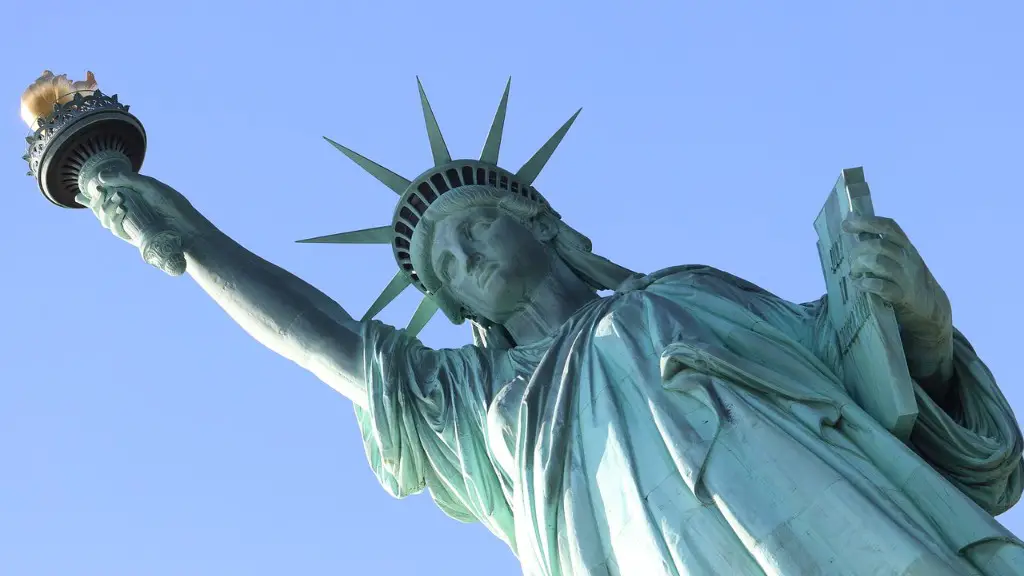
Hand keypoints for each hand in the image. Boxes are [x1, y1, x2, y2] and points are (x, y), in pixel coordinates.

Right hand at [75, 170, 209, 248]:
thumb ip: (127, 179)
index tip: (78, 195)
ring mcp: (130, 226)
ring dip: (105, 208)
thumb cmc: (173, 205)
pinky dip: (114, 220)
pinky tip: (121, 210)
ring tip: (117, 198)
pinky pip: (116, 230)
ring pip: (105, 220)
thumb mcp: (151, 187)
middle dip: (95, 201)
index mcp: (132, 199)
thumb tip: (99, 177)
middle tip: (97, 192)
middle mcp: (129, 213)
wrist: (188, 228)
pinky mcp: (133, 237)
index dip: (92, 198)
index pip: (107, 197)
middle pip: (101, 209)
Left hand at [842, 214, 953, 382]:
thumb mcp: (899, 259)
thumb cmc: (906, 280)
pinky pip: (881, 286)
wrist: (930, 310)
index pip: (888, 227)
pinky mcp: (902, 296)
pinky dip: (866, 283)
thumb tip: (858, 229)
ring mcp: (906, 277)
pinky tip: (860, 284)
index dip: (867, 222)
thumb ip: (882, 245)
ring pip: (879, 262)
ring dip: (859, 266)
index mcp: (906, 246)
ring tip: (853, 273)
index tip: (846, 224)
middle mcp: (908, 259)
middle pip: (879, 245)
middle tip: (850, 259)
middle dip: (858, 250)